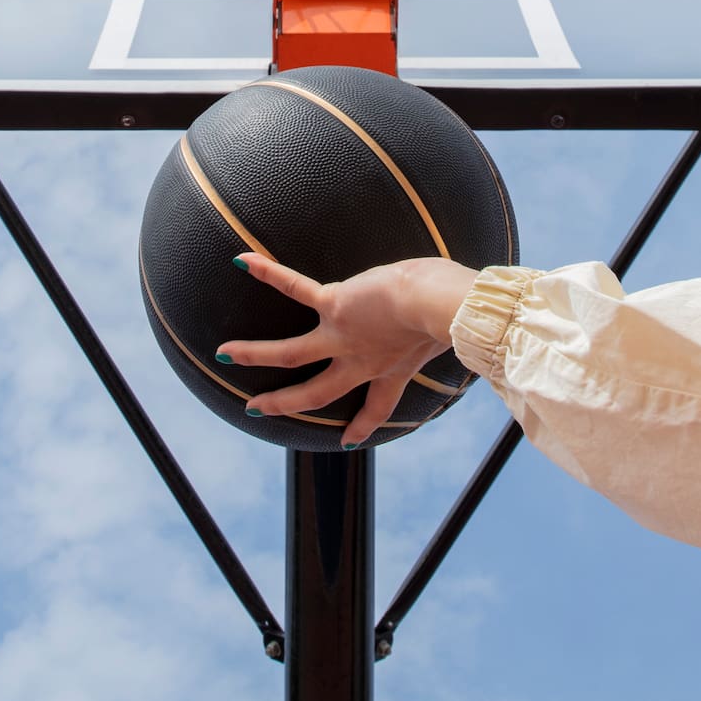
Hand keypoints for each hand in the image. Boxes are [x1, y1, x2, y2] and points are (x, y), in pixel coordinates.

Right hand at [219, 254, 478, 446]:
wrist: (437, 303)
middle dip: (284, 402)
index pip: (377, 405)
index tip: (350, 440)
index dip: (362, 425)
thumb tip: (475, 318)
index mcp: (392, 368)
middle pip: (315, 391)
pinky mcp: (334, 305)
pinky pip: (295, 286)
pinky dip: (269, 272)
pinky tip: (244, 261)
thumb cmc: (449, 306)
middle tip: (257, 408)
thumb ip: (448, 327)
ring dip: (255, 354)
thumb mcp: (448, 327)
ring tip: (225, 354)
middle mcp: (360, 360)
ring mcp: (341, 336)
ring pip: (289, 353)